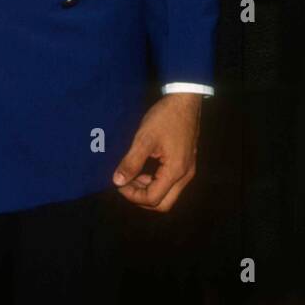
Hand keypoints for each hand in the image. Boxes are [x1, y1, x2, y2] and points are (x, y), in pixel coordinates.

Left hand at [112, 93, 200, 210]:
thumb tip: (117, 182)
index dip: (132, 196)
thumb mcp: (144, 139)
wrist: (185, 100)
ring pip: (168, 195)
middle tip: (126, 185)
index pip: (153, 199)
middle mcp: (185, 175)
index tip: (119, 183)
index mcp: (175, 171)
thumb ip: (131, 162)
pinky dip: (156, 182)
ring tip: (132, 176)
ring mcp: (188, 170)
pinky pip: (171, 184)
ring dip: (149, 191)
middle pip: (163, 204)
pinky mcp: (187, 163)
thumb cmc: (165, 117)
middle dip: (142, 199)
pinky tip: (144, 170)